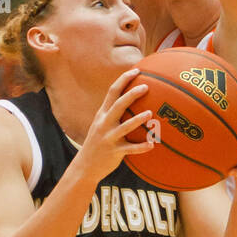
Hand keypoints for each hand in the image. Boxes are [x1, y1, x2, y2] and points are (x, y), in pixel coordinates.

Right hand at [75, 69, 155, 184]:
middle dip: (131, 95)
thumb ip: (113, 113)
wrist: (85, 166)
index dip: (124, 80)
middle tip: (146, 86)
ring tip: (150, 113)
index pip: (112, 92)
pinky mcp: (114, 152)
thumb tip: (130, 100)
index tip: (136, 70)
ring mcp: (109, 138)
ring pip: (125, 127)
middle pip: (118, 105)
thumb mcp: (101, 125)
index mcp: (102, 114)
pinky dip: (141, 147)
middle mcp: (104, 124)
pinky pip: (130, 149)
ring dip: (138, 119)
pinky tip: (152, 144)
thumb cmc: (98, 143)